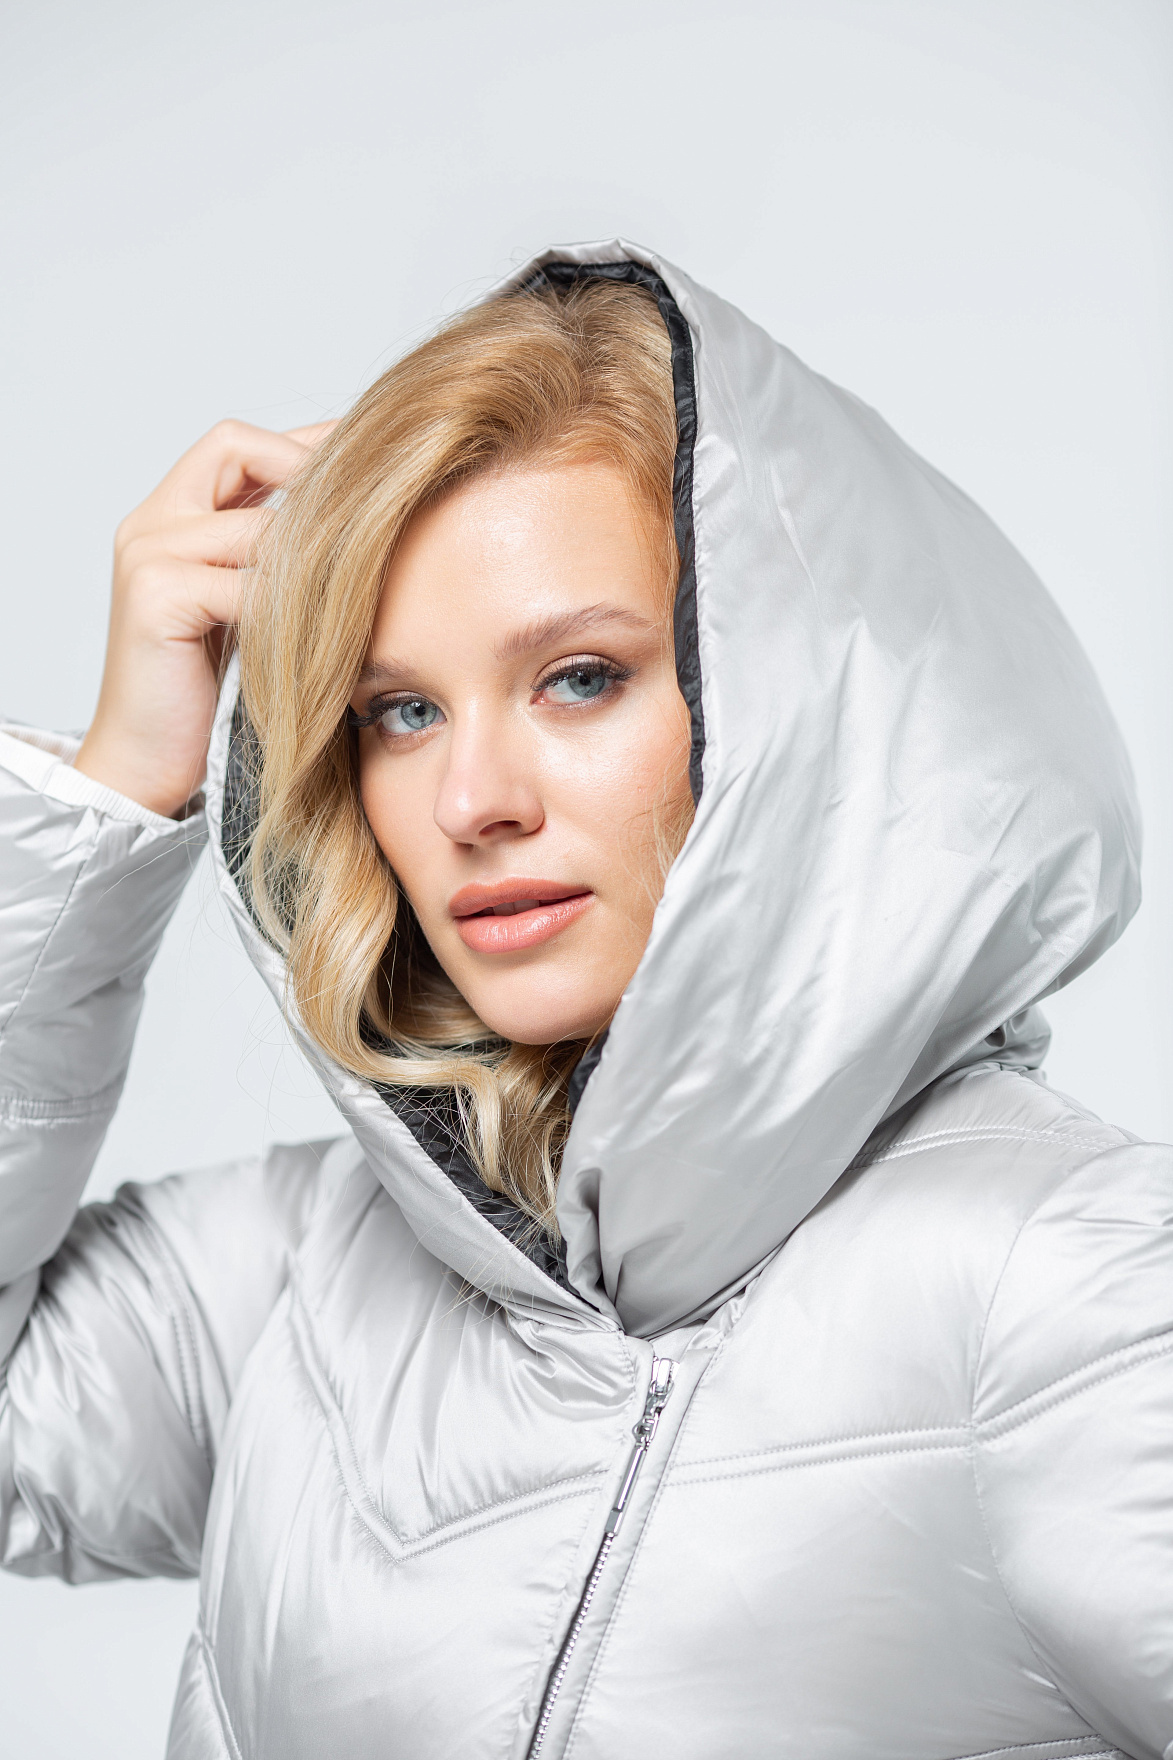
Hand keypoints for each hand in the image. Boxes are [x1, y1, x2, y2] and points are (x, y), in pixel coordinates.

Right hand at [75, 419, 333, 818]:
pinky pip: (249, 584)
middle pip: (237, 449)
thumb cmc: (204, 695)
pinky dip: (291, 608)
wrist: (144, 764)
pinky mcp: (156, 598)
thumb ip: (271, 559)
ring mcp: (148, 557)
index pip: (238, 444)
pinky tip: (324, 633)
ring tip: (365, 576)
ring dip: (316, 555)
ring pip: (258, 525)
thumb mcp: (244, 608)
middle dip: (308, 470)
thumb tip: (351, 515)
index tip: (370, 451)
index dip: (304, 442)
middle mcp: (150, 524)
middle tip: (372, 498)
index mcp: (167, 517)